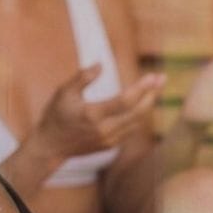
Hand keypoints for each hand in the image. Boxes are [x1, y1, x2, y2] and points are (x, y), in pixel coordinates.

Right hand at [36, 64, 164, 161]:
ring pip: (137, 122)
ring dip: (149, 105)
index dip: (141, 88)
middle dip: (152, 95)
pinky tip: (143, 103)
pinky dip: (139, 115)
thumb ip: (82, 77)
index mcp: (92, 115)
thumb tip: (101, 65)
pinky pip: (131, 129)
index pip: (124, 101)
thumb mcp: (63, 92)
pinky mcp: (110, 145)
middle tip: (163, 78)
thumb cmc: (55, 116)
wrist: (50, 147)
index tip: (153, 76)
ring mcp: (109, 140)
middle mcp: (104, 130)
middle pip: (137, 113)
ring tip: (156, 88)